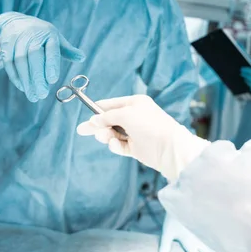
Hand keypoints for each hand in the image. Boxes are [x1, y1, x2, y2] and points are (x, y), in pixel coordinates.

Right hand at [0, 12, 84, 101]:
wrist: (15, 21)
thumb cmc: (40, 34)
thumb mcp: (55, 38)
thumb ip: (68, 50)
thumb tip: (82, 58)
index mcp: (49, 34)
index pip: (51, 49)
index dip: (51, 64)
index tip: (52, 80)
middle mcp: (32, 35)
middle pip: (34, 55)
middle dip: (37, 76)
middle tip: (42, 94)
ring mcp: (18, 39)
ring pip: (20, 60)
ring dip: (26, 80)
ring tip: (33, 96)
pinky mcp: (6, 45)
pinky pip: (9, 62)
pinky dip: (15, 76)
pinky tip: (23, 87)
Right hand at [76, 95, 208, 180]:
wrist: (168, 148)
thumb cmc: (149, 125)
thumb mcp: (125, 114)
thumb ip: (107, 116)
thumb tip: (94, 120)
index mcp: (135, 103)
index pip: (111, 104)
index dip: (98, 110)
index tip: (86, 116)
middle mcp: (135, 116)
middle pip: (110, 120)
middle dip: (97, 125)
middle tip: (81, 130)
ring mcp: (136, 132)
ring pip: (113, 134)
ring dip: (106, 136)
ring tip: (105, 138)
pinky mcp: (136, 147)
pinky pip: (120, 146)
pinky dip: (116, 146)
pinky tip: (117, 145)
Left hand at [159, 215, 224, 251]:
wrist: (183, 199)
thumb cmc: (174, 217)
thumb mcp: (167, 230)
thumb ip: (165, 244)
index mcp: (189, 243)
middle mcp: (199, 241)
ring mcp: (205, 234)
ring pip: (215, 249)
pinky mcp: (209, 228)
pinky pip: (217, 239)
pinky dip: (221, 246)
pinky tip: (226, 250)